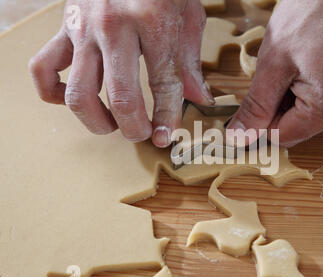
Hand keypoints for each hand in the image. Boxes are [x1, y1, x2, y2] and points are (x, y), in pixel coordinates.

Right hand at [29, 0, 212, 146]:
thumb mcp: (188, 14)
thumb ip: (190, 61)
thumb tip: (198, 100)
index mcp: (153, 22)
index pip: (164, 84)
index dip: (167, 117)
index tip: (167, 136)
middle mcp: (114, 28)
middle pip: (120, 97)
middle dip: (133, 128)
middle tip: (142, 133)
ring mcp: (84, 29)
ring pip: (79, 94)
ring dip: (96, 122)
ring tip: (112, 123)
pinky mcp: (64, 28)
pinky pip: (43, 69)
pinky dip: (53, 93)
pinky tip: (74, 99)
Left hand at [227, 0, 322, 146]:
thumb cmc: (314, 12)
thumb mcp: (274, 61)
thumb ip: (256, 106)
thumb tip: (238, 137)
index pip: (283, 136)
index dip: (263, 120)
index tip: (258, 96)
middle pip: (299, 128)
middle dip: (281, 106)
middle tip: (281, 71)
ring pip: (313, 117)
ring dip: (297, 97)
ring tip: (301, 63)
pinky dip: (315, 91)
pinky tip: (315, 65)